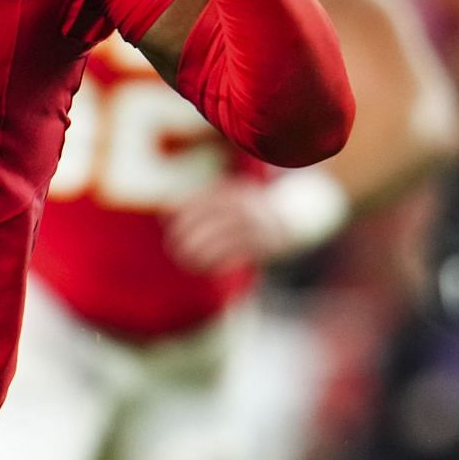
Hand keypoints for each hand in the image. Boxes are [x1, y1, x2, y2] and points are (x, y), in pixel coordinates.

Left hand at [165, 178, 295, 274]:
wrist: (295, 216)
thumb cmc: (248, 207)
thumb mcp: (228, 196)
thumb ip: (199, 203)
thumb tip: (163, 215)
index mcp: (239, 192)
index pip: (209, 200)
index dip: (186, 211)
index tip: (166, 222)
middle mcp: (251, 208)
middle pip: (217, 219)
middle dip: (191, 232)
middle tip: (172, 244)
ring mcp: (260, 228)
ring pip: (228, 239)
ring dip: (203, 251)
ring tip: (184, 258)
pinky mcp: (266, 247)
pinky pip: (239, 255)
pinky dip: (219, 262)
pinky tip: (202, 267)